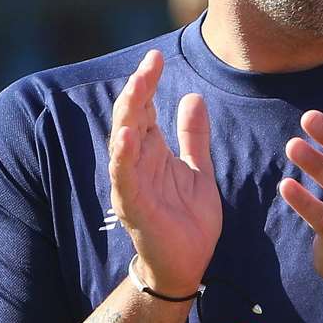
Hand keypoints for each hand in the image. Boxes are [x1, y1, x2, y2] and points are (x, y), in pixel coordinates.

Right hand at [109, 50, 221, 297]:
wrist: (187, 265)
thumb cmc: (187, 219)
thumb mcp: (199, 170)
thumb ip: (194, 137)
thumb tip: (193, 97)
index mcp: (153, 152)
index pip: (145, 109)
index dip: (148, 83)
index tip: (156, 57)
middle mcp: (138, 163)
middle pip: (132, 118)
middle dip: (138, 89)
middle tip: (149, 63)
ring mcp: (132, 183)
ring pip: (123, 142)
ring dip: (129, 115)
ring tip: (137, 88)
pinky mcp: (133, 206)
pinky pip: (124, 177)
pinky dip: (123, 156)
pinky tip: (127, 136)